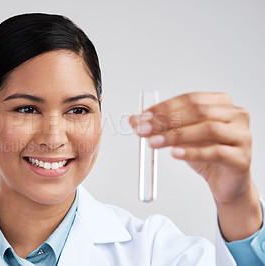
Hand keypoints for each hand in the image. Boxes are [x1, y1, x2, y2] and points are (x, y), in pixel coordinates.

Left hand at [129, 92, 261, 240]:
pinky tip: (175, 154)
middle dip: (166, 120)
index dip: (163, 108)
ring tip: (153, 143)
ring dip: (175, 136)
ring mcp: (241, 135)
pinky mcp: (241, 158)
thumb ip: (160, 127)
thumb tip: (134, 121)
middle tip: (143, 130)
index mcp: (221, 103)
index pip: (189, 99)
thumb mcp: (181, 137)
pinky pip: (215, 152)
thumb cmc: (206, 154)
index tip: (142, 117)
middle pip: (198, 112)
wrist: (227, 181)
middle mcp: (235, 115)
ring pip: (207, 129)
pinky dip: (192, 153)